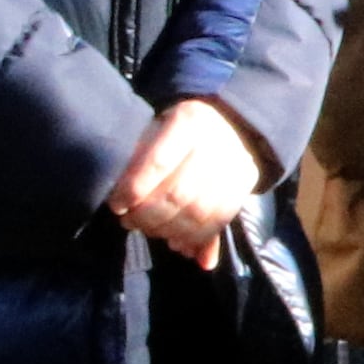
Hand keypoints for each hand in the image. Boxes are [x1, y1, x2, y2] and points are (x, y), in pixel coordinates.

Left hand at [112, 98, 265, 262]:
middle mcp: (217, 142)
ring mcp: (236, 166)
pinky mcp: (246, 186)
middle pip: (178, 193)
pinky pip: (219, 222)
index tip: (117, 205)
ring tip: (149, 231)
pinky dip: (195, 239)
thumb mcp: (153, 131)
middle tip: (129, 222)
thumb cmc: (175, 130)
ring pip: (198, 213)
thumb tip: (122, 205)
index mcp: (189, 120)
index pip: (158, 162)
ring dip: (169, 230)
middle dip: (148, 216)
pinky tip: (177, 242)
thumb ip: (137, 163)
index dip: (133, 190)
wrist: (226, 125)